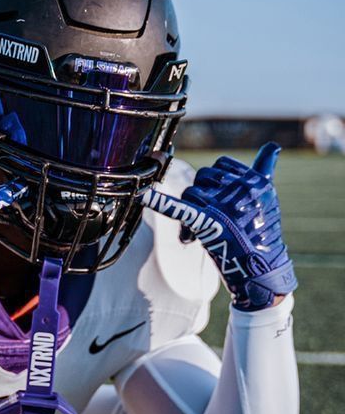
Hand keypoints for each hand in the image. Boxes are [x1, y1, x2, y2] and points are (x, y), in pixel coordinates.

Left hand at [146, 143, 296, 309]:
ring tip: (201, 230)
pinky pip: (178, 207)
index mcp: (254, 180)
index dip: (216, 179)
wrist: (260, 266)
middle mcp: (240, 189)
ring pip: (190, 192)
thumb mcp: (269, 196)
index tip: (220, 196)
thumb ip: (265, 169)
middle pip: (203, 176)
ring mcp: (223, 206)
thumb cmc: (262, 231)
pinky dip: (158, 202)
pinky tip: (142, 195)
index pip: (221, 164)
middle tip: (209, 215)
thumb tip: (271, 146)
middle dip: (201, 193)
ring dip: (192, 208)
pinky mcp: (207, 223)